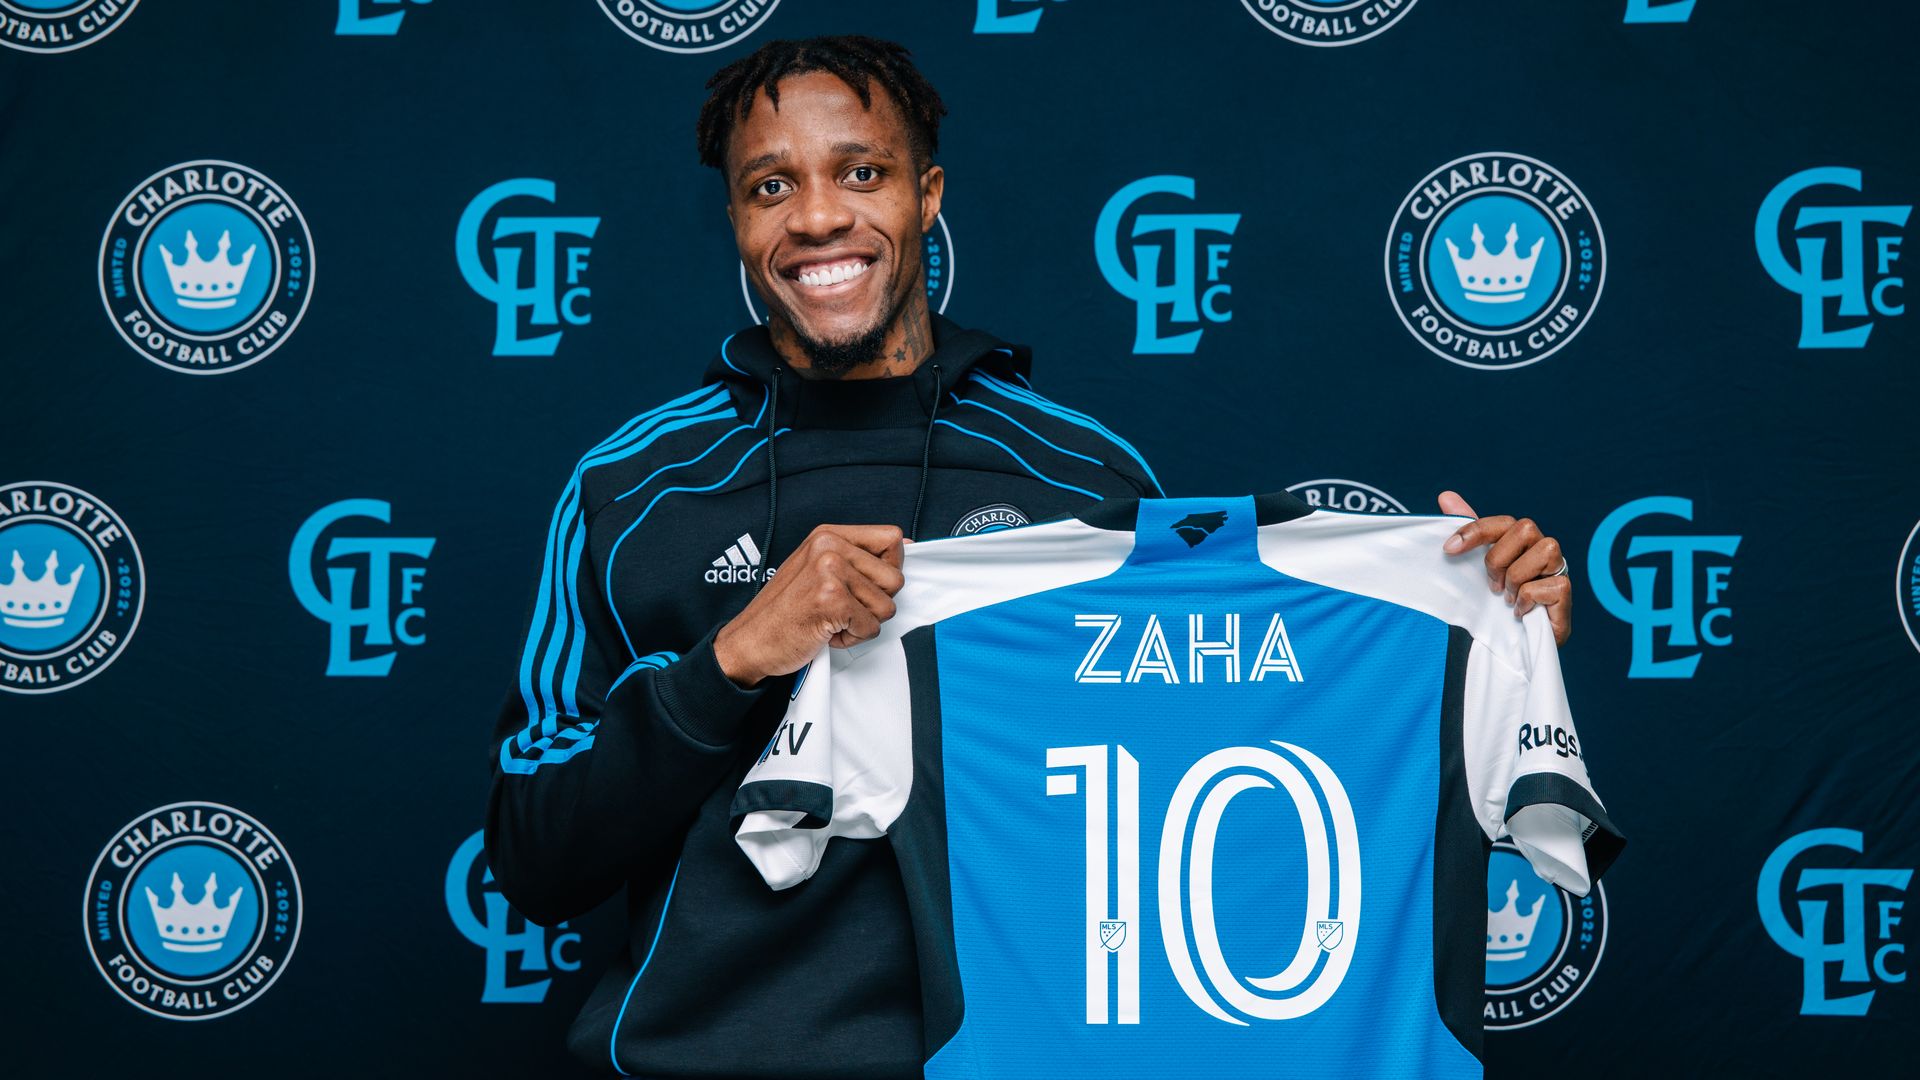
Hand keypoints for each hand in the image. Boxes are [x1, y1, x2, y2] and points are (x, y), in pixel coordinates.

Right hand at [712, 524, 906, 686]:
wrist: (750, 641)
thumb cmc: (784, 611)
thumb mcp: (818, 569)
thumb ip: (858, 556)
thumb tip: (906, 544)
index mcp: (827, 534)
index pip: (892, 538)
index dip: (890, 566)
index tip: (868, 584)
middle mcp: (829, 547)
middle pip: (895, 578)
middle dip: (874, 603)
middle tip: (840, 608)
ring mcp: (830, 572)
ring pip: (886, 606)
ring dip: (862, 623)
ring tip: (830, 619)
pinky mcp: (832, 601)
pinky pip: (871, 627)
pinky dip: (851, 639)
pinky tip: (825, 631)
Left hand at [1437, 491, 1571, 645]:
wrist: (1510, 644)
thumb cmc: (1494, 601)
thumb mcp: (1474, 566)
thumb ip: (1466, 531)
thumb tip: (1446, 496)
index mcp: (1519, 541)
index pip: (1502, 522)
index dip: (1475, 530)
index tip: (1448, 550)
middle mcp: (1541, 549)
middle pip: (1526, 527)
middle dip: (1499, 558)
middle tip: (1492, 585)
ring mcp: (1557, 569)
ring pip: (1543, 551)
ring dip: (1516, 580)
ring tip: (1509, 599)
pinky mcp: (1565, 592)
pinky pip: (1548, 585)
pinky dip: (1527, 601)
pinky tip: (1521, 612)